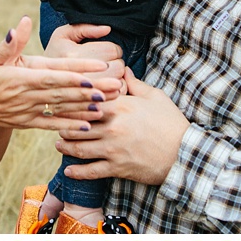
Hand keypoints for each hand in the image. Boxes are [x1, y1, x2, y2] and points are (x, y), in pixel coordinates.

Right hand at [0, 17, 122, 132]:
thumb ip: (10, 43)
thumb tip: (22, 22)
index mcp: (22, 76)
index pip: (55, 74)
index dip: (76, 73)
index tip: (97, 70)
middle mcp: (29, 95)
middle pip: (66, 91)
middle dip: (91, 89)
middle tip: (115, 87)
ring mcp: (30, 110)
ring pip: (63, 107)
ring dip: (86, 106)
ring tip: (108, 104)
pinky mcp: (30, 122)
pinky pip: (53, 124)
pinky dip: (70, 125)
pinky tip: (88, 125)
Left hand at [55, 68, 189, 184]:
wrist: (185, 153)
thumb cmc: (171, 122)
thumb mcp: (155, 96)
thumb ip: (135, 83)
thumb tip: (123, 69)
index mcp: (120, 106)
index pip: (87, 101)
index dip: (72, 101)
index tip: (62, 100)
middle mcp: (112, 127)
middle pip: (77, 124)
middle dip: (64, 124)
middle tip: (56, 123)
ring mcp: (112, 149)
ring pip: (79, 148)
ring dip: (65, 146)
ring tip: (58, 144)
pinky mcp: (116, 168)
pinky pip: (90, 171)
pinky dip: (77, 171)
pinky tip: (68, 170)